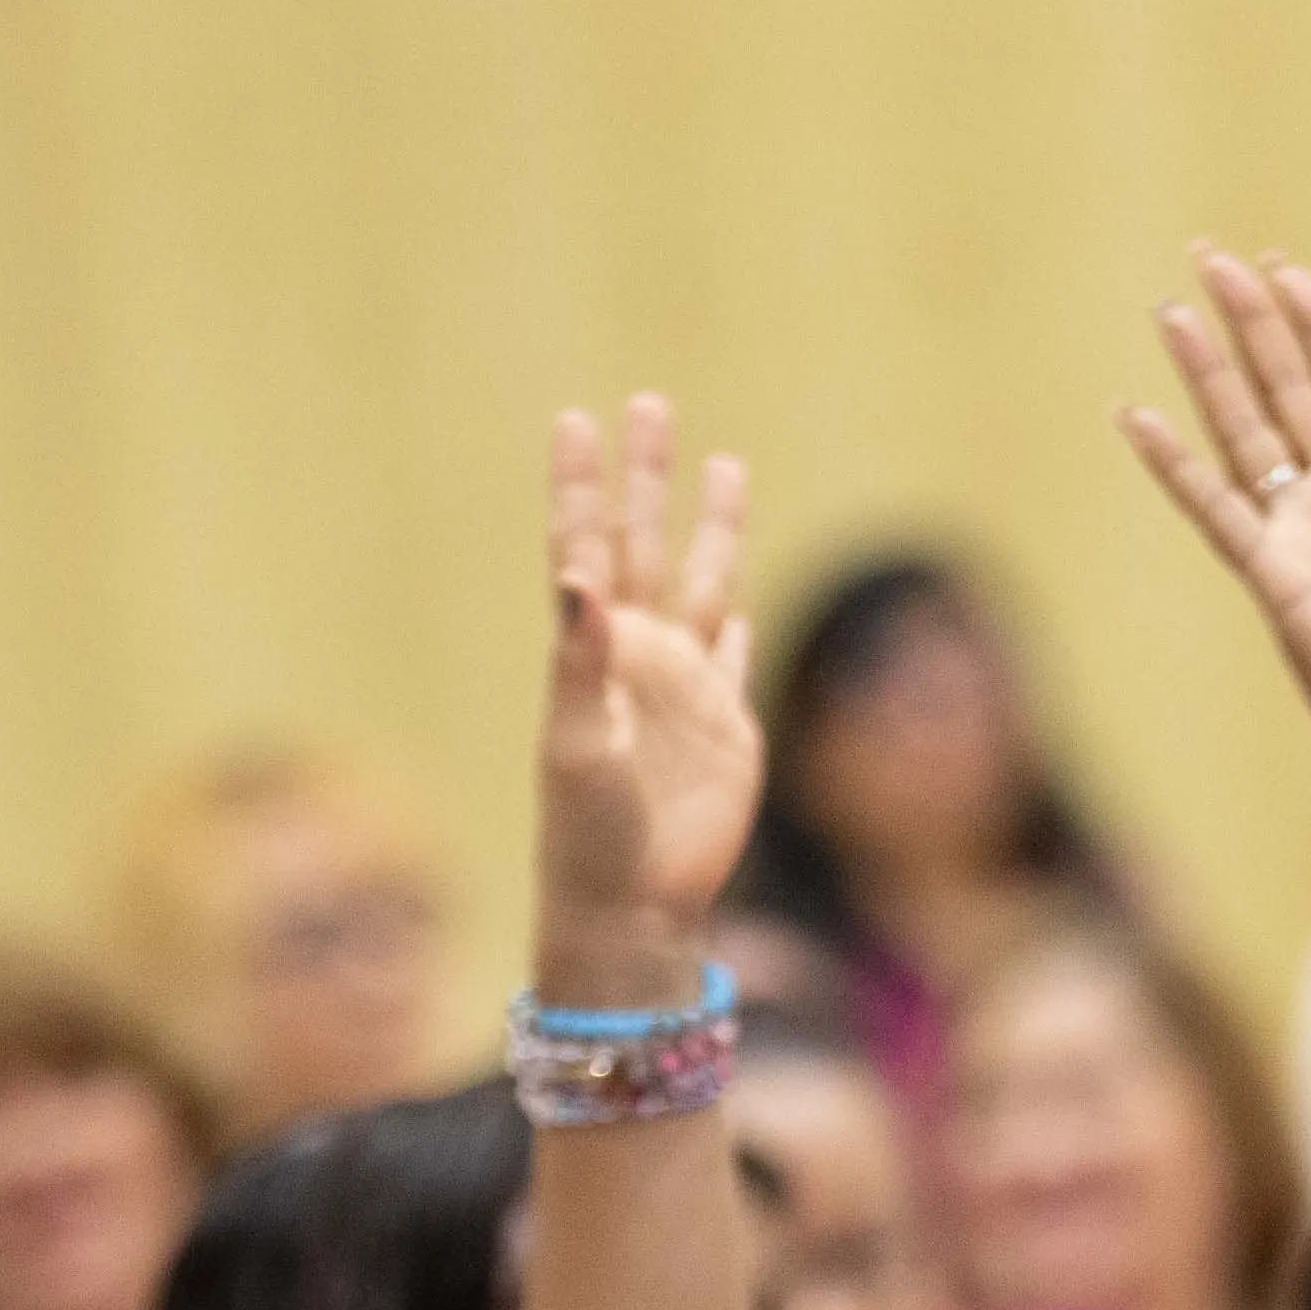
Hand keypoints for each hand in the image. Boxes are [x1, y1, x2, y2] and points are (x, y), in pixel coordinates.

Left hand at [538, 393, 762, 965]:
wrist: (633, 905)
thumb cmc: (588, 832)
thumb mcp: (576, 743)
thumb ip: (579, 658)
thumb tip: (577, 576)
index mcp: (594, 652)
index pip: (585, 549)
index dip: (582, 486)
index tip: (577, 420)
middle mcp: (638, 658)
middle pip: (645, 545)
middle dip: (647, 477)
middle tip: (651, 404)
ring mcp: (685, 691)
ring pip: (702, 584)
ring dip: (710, 527)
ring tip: (721, 463)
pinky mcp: (728, 729)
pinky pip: (734, 657)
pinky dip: (735, 622)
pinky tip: (731, 595)